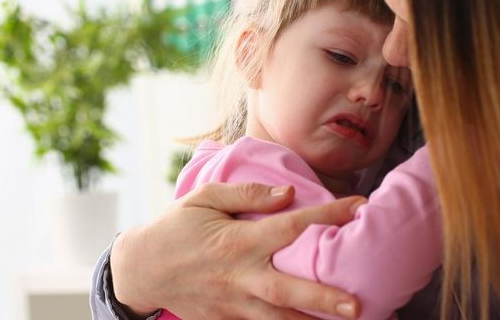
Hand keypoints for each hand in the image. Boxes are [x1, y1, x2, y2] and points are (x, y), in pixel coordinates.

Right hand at [110, 182, 366, 319]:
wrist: (140, 270)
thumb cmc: (175, 228)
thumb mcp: (203, 198)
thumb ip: (245, 193)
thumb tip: (287, 194)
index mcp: (235, 241)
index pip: (289, 227)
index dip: (326, 215)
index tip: (359, 206)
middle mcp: (238, 276)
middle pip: (286, 290)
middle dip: (322, 299)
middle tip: (356, 305)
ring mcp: (233, 303)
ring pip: (278, 319)